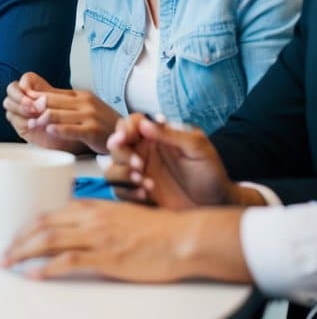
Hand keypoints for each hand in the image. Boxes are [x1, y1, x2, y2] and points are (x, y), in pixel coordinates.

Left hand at [1, 200, 249, 283]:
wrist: (184, 238)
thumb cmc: (158, 230)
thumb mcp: (120, 217)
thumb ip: (95, 221)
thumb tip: (75, 232)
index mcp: (92, 206)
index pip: (49, 212)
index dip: (26, 224)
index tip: (13, 234)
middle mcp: (90, 218)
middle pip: (42, 225)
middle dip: (17, 239)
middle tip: (2, 251)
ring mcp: (97, 237)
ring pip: (48, 240)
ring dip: (23, 252)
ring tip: (8, 262)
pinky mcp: (107, 256)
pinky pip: (68, 261)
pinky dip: (46, 268)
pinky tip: (33, 274)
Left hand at [2, 72, 113, 153]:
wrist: (126, 134)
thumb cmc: (101, 122)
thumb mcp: (84, 107)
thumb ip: (64, 103)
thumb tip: (37, 98)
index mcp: (80, 95)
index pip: (52, 94)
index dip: (35, 98)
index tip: (22, 101)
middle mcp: (85, 103)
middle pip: (52, 102)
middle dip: (34, 108)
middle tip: (22, 112)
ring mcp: (89, 116)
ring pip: (59, 115)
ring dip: (41, 120)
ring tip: (30, 124)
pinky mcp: (93, 130)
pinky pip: (72, 129)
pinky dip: (59, 129)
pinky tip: (49, 130)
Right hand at [104, 114, 248, 208]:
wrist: (217, 204)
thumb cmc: (210, 173)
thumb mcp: (197, 148)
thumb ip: (172, 134)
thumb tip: (145, 124)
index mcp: (155, 137)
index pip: (129, 124)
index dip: (123, 129)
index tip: (125, 138)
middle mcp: (143, 152)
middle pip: (114, 145)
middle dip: (122, 154)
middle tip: (139, 165)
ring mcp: (138, 173)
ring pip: (111, 168)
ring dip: (122, 173)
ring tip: (145, 182)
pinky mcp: (137, 192)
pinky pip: (118, 190)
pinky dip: (127, 191)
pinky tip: (145, 194)